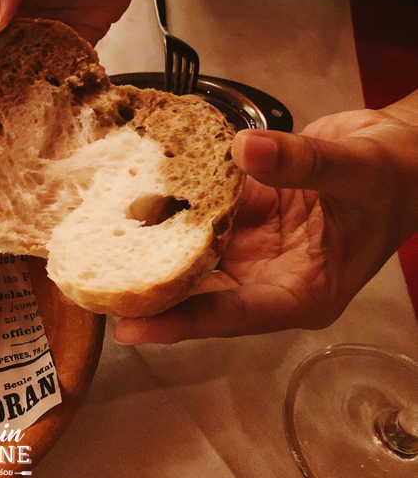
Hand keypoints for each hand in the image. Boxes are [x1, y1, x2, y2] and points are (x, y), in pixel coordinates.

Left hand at [113, 91, 417, 343]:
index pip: (233, 315)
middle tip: (91, 290)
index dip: (182, 323)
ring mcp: (253, 246)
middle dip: (150, 292)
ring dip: (152, 249)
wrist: (403, 151)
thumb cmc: (394, 176)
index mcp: (302, 291)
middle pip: (201, 294)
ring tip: (94, 248)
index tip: (130, 328)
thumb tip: (246, 149)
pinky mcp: (242, 214)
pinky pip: (200, 214)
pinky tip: (133, 196)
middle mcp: (269, 276)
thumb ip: (302, 163)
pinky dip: (173, 206)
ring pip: (193, 255)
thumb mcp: (356, 172)